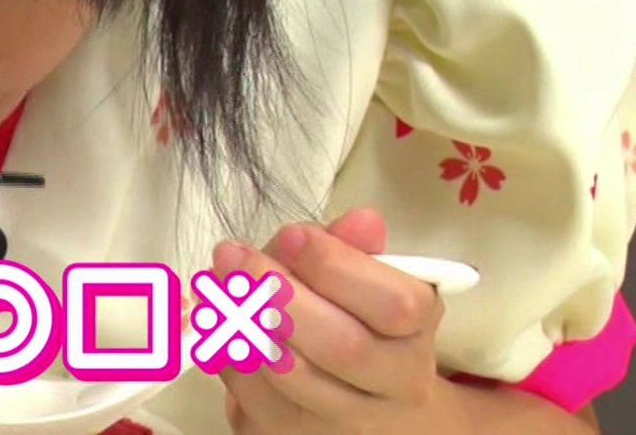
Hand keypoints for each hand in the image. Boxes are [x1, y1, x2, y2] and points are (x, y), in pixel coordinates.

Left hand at [215, 209, 458, 433]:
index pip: (395, 305)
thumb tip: (361, 222)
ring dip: (242, 322)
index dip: (335, 266)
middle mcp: (394, 390)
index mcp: (417, 335)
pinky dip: (228, 357)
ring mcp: (346, 425)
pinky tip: (219, 325)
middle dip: (280, 294)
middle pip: (341, 347)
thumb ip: (355, 247)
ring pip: (290, 378)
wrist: (365, 402)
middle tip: (235, 257)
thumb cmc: (359, 322)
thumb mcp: (367, 278)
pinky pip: (252, 402)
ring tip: (218, 283)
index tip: (291, 235)